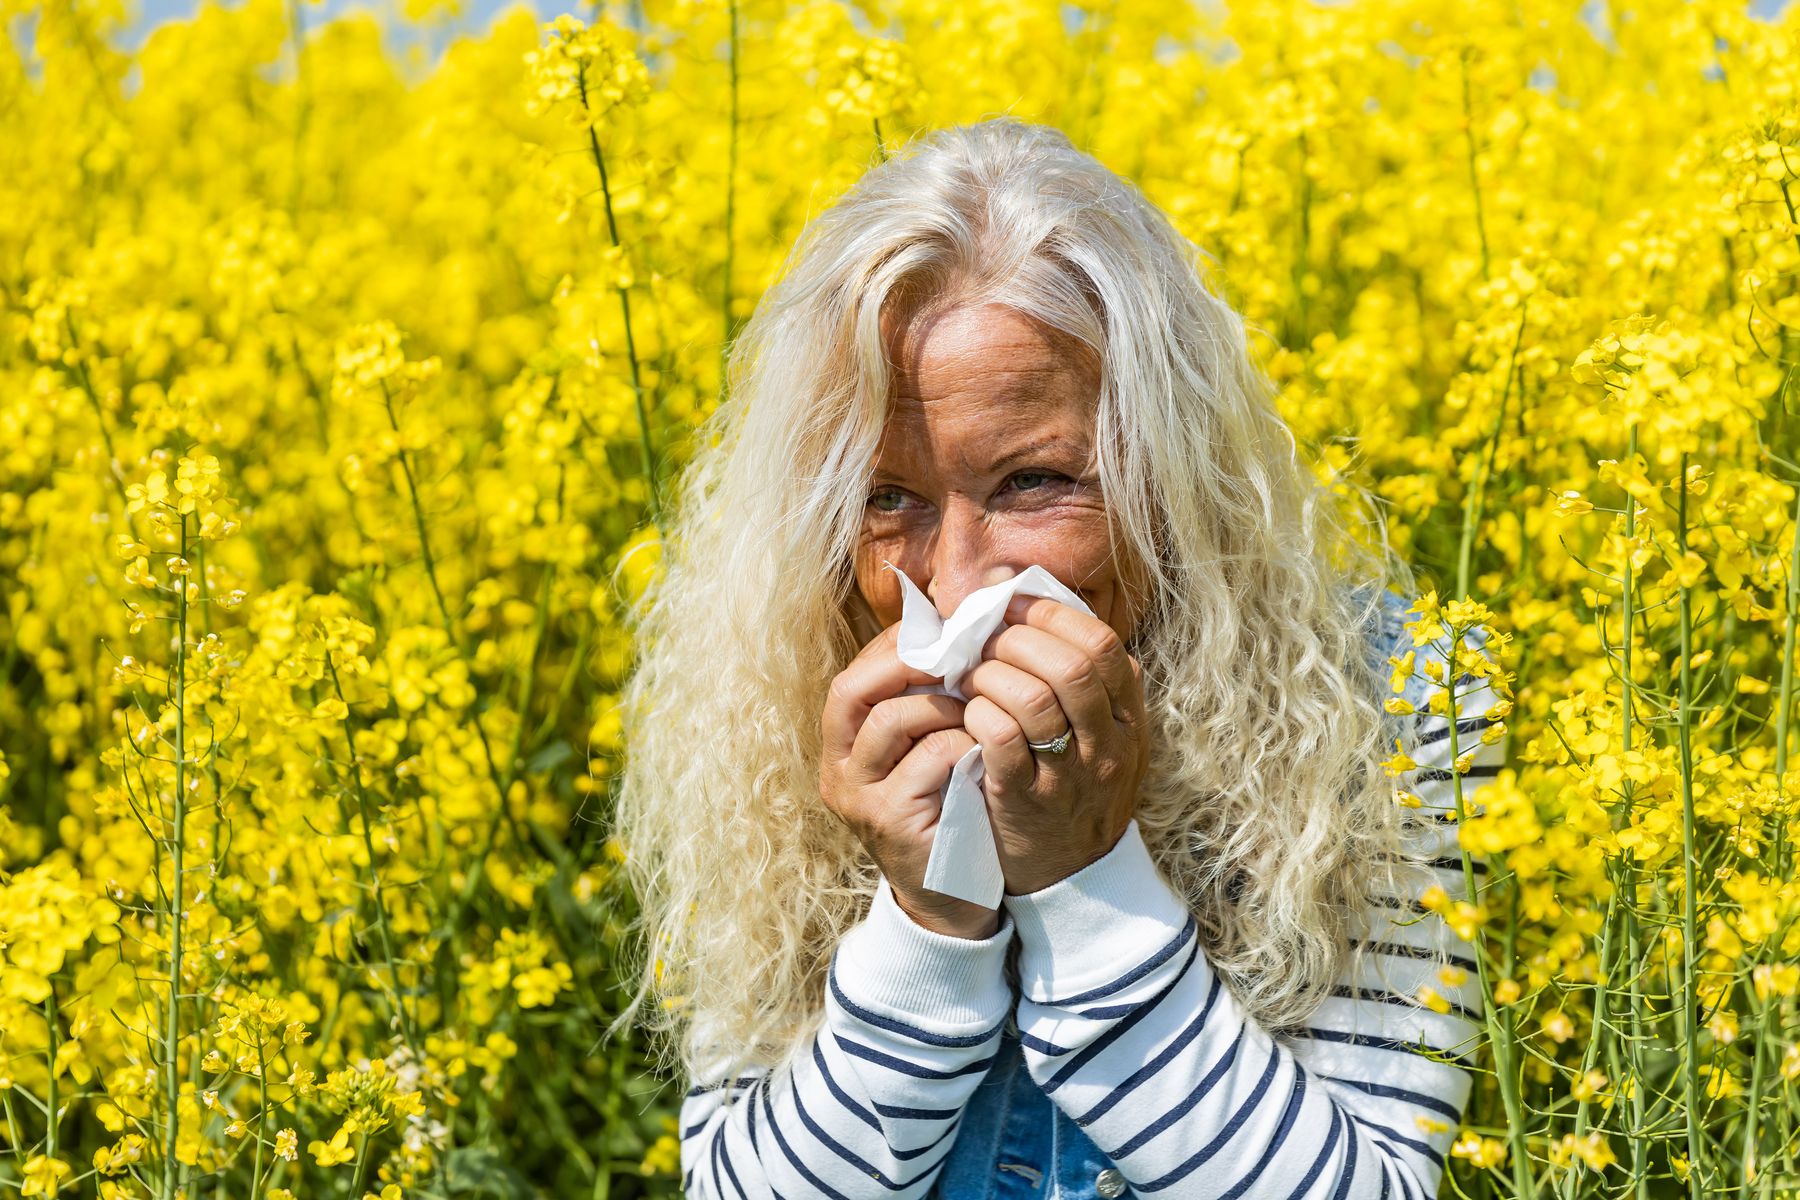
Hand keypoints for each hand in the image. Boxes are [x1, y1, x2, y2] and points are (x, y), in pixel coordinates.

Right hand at [819, 623, 1002, 939]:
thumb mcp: (924, 752)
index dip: (895, 649)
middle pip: (851, 690)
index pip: (852, 678)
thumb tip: (951, 634)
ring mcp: (860, 798)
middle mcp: (839, 770)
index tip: (943, 634)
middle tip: (956, 656)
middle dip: (906, 664)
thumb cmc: (946, 809)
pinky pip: (929, 757)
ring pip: (890, 719)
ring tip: (976, 708)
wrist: (952, 897)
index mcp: (841, 747)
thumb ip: (924, 705)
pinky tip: (984, 749)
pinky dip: (962, 742)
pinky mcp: (892, 820)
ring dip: (942, 704)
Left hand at [963, 594, 1149, 894]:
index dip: (1051, 614)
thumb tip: (1060, 608)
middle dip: (1016, 639)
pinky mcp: (1024, 802)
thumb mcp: (1108, 739)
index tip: (1012, 603)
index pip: (1101, 646)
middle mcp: (1105, 746)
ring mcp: (1067, 776)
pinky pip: (999, 741)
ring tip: (968, 674)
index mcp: (1127, 720)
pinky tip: (966, 713)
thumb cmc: (1079, 790)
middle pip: (1069, 667)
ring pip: (1031, 699)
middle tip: (982, 637)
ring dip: (989, 674)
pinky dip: (977, 715)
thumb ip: (1097, 683)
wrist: (1074, 877)